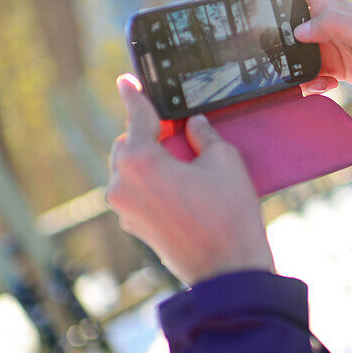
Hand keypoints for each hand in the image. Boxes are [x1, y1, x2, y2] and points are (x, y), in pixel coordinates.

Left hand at [105, 75, 273, 284]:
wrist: (228, 271)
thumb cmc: (229, 213)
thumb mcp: (224, 161)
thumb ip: (203, 135)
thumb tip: (192, 125)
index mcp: (140, 161)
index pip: (136, 117)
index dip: (134, 95)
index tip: (127, 81)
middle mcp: (122, 184)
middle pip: (128, 144)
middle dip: (149, 134)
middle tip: (179, 130)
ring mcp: (124, 209)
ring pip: (130, 170)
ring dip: (151, 159)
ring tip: (184, 161)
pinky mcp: (135, 227)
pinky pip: (137, 192)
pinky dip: (153, 182)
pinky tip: (181, 184)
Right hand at [255, 0, 351, 105]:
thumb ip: (334, 26)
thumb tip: (297, 30)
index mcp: (332, 6)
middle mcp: (327, 22)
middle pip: (286, 15)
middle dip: (271, 31)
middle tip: (263, 50)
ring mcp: (329, 45)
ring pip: (293, 48)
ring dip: (289, 64)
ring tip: (296, 78)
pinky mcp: (335, 66)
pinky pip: (309, 72)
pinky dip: (308, 83)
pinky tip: (322, 89)